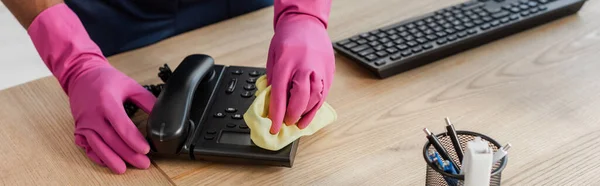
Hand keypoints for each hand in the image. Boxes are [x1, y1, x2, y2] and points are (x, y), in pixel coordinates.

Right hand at [69, 66, 155, 173]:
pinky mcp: (78, 129)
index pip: (121, 125)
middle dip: (128, 154)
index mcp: (107, 102)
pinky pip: (87, 147)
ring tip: (124, 169)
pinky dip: (96, 156)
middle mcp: (93, 115)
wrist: (80, 75)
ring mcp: (84, 124)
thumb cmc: (106, 80)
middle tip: (143, 163)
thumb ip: (147, 100)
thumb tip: (161, 114)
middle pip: (112, 140)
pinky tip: (107, 162)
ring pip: (98, 146)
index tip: (146, 149)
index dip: (134, 140)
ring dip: (111, 159)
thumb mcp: (130, 85)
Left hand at [266, 14, 334, 133]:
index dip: (277, 114)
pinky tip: (308, 116)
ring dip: (305, 113)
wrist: (306, 23)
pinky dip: (315, 109)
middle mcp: (304, 67)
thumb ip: (273, 79)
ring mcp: (319, 70)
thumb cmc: (287, 39)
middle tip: (286, 122)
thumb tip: (272, 102)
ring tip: (296, 121)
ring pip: (315, 98)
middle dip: (292, 114)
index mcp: (286, 63)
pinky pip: (323, 95)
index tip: (274, 128)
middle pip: (300, 97)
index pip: (280, 94)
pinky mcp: (328, 72)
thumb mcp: (273, 57)